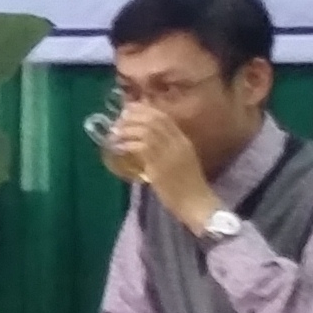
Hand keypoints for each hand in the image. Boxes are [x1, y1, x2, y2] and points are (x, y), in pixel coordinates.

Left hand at [114, 109, 215, 228]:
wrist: (196, 203)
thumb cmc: (189, 186)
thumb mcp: (182, 161)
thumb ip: (169, 149)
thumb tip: (147, 141)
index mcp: (183, 141)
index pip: (164, 117)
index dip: (145, 110)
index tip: (131, 109)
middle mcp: (177, 144)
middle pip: (153, 121)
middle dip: (134, 116)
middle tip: (120, 118)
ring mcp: (168, 155)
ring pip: (145, 132)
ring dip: (128, 129)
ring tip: (115, 132)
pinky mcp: (159, 167)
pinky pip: (141, 148)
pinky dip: (127, 144)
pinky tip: (118, 146)